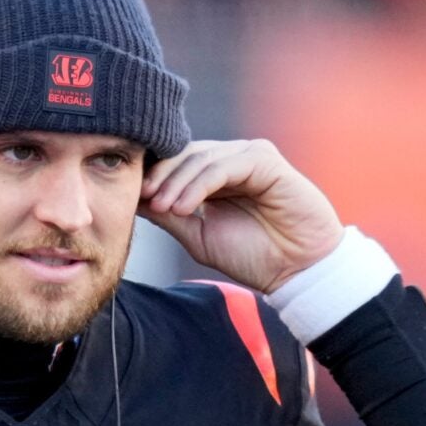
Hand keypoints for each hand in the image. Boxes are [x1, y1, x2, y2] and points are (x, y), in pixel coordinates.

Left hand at [141, 139, 345, 293]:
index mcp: (216, 175)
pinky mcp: (266, 160)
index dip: (152, 176)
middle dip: (159, 175)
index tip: (129, 197)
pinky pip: (224, 166)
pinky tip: (183, 207)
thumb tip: (133, 199)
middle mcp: (232, 160)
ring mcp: (250, 156)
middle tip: (139, 198)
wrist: (296, 271)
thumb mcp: (198, 236)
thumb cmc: (253, 256)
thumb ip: (169, 215)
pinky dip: (199, 185)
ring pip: (200, 158)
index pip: (176, 162)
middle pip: (184, 154)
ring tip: (162, 208)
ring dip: (176, 183)